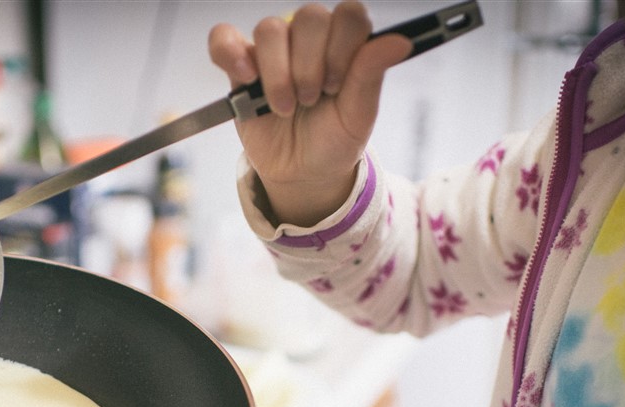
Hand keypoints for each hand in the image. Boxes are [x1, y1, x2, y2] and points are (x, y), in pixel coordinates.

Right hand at [208, 2, 410, 225]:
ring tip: (286, 107)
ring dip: (278, 74)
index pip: (348, 14)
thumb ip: (371, 74)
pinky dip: (230, 52)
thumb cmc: (334, 139)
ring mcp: (274, 50)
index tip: (337, 85)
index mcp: (344, 43)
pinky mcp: (240, 65)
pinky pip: (223, 38)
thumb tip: (401, 41)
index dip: (342, 47)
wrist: (303, 172)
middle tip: (312, 100)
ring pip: (270, 29)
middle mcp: (310, 38)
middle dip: (310, 66)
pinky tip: (246, 77)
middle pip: (308, 18)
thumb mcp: (358, 115)